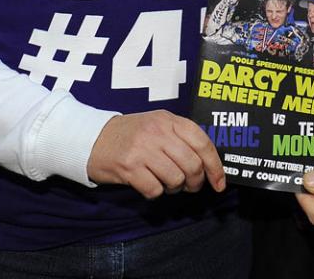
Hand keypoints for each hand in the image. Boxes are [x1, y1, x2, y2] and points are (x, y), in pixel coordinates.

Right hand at [87, 111, 224, 198]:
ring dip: (175, 188)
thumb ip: (181, 138)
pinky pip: (155, 190)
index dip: (215, 165)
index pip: (202, 142)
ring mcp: (142, 149)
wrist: (93, 138)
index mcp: (169, 120)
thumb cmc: (131, 134)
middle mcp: (157, 132)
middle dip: (196, 182)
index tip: (220, 182)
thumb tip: (208, 164)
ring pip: (176, 179)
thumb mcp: (158, 125)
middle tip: (190, 186)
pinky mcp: (128, 167)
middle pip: (192, 164)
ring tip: (166, 183)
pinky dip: (155, 193)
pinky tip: (149, 184)